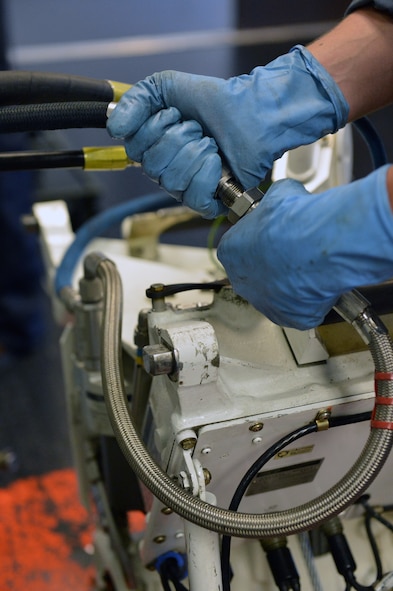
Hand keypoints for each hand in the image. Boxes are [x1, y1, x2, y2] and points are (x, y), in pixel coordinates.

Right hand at [107, 45, 347, 217]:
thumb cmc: (216, 101)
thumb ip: (136, 99)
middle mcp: (166, 169)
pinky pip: (193, 197)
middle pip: (152, 166)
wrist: (253, 113)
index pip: (134, 149)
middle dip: (179, 139)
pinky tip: (218, 163)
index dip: (154, 129)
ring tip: (211, 143)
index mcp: (153, 146)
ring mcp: (185, 187)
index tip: (175, 114)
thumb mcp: (168, 86)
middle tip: (198, 129)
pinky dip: (207, 175)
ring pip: (172, 180)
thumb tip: (114, 128)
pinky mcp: (207, 200)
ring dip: (196, 153)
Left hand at [217, 165, 392, 328]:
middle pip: (257, 274)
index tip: (277, 236)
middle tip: (296, 252)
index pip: (240, 248)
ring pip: (278, 294)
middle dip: (275, 265)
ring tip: (311, 267)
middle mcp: (242, 282)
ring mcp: (265, 303)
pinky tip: (321, 283)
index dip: (262, 241)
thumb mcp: (279, 195)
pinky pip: (301, 310)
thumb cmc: (296, 221)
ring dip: (292, 283)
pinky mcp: (291, 317)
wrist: (320, 243)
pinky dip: (312, 300)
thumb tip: (282, 199)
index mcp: (231, 252)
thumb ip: (273, 203)